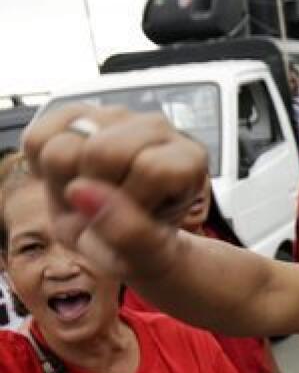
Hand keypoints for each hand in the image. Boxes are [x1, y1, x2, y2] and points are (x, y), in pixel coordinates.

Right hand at [22, 104, 207, 277]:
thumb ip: (127, 232)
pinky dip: (44, 171)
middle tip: (109, 208)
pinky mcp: (75, 114)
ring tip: (92, 197)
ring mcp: (114, 116)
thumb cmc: (140, 246)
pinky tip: (71, 181)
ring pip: (64, 145)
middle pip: (102, 152)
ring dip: (68, 182)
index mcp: (188, 160)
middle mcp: (156, 128)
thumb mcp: (143, 257)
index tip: (138, 217)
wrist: (121, 241)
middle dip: (96, 191)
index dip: (134, 202)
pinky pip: (36, 140)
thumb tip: (82, 191)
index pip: (151, 169)